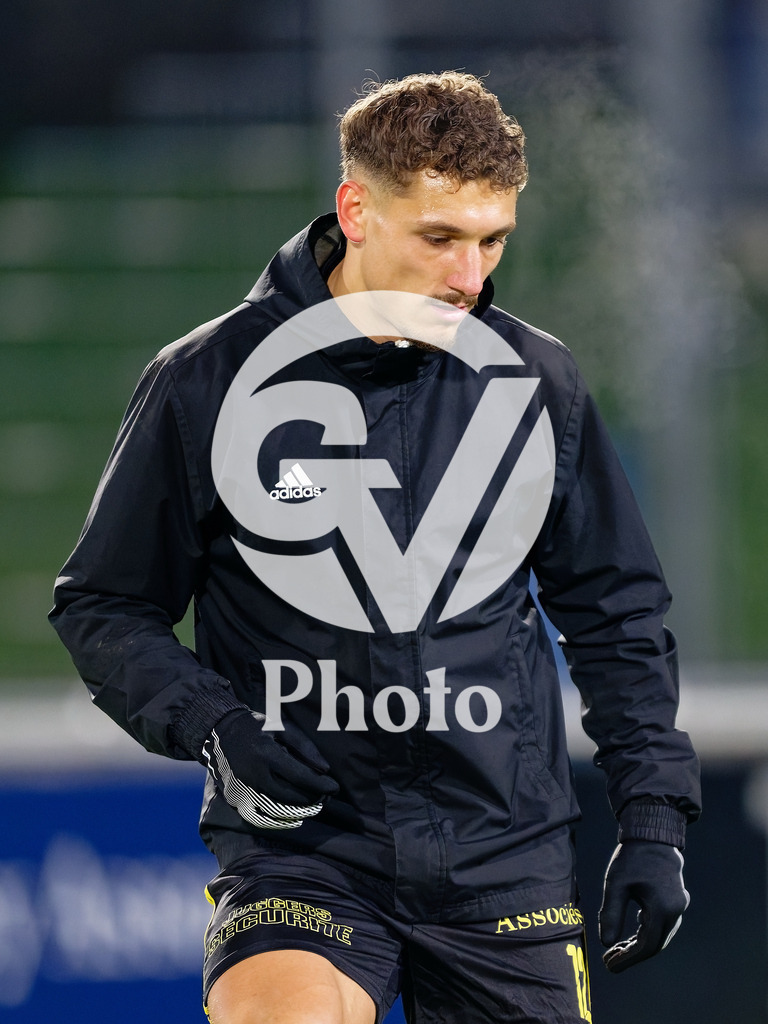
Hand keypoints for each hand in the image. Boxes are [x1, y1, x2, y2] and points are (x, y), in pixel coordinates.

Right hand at [202, 708, 337, 828]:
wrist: (222, 732)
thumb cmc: (258, 727)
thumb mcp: (284, 728)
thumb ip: (305, 748)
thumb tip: (325, 770)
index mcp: (267, 754)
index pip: (300, 776)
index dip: (320, 785)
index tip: (335, 788)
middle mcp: (254, 775)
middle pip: (290, 796)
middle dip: (312, 798)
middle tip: (326, 796)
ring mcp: (243, 789)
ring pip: (277, 809)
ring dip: (299, 810)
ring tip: (314, 803)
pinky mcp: (236, 798)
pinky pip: (261, 816)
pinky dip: (279, 819)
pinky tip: (295, 816)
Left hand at [599, 839, 689, 972]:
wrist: (653, 835)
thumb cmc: (632, 857)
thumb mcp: (616, 884)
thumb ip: (610, 913)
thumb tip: (605, 943)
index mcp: (663, 909)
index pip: (646, 946)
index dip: (627, 959)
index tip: (609, 966)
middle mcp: (675, 911)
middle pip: (655, 945)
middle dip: (632, 955)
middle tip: (609, 960)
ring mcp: (678, 906)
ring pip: (660, 936)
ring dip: (639, 945)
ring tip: (616, 949)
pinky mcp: (676, 900)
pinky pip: (662, 924)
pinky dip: (646, 932)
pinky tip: (631, 932)